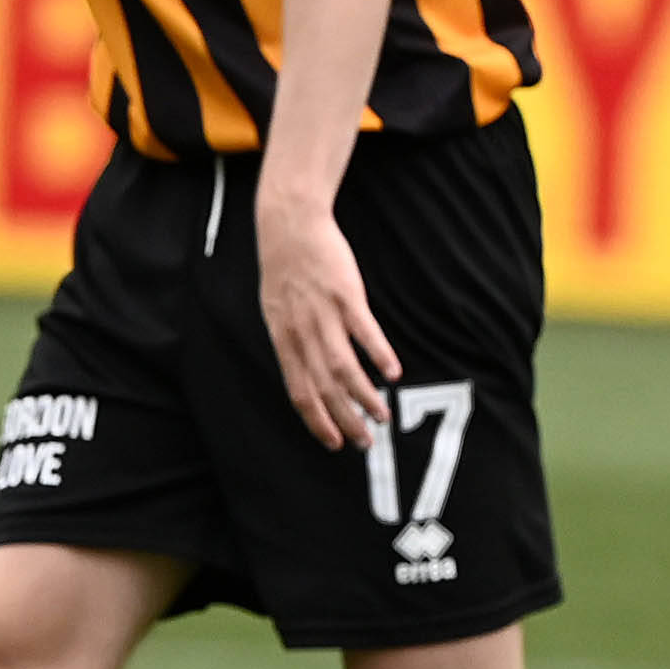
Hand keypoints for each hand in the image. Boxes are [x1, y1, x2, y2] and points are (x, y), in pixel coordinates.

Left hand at [258, 187, 397, 450]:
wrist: (289, 225)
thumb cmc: (286, 268)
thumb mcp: (278, 309)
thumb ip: (293, 340)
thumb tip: (308, 370)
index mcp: (283, 337)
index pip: (298, 391)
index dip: (315, 420)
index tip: (333, 443)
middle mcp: (301, 332)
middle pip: (322, 387)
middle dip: (343, 420)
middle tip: (364, 442)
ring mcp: (323, 314)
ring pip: (342, 367)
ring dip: (363, 396)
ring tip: (382, 416)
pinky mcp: (345, 295)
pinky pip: (363, 332)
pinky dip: (377, 355)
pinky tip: (391, 374)